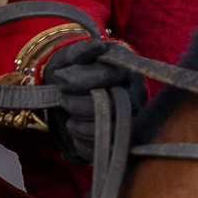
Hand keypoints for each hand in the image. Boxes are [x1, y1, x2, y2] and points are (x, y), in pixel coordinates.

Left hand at [44, 39, 143, 165]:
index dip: (81, 81)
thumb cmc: (74, 72)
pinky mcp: (120, 143)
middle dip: (76, 105)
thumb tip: (98, 46)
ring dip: (78, 127)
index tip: (61, 80)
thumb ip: (83, 52)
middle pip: (107, 107)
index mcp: (126, 71)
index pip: (108, 77)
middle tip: (62, 99)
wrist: (72, 93)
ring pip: (106, 132)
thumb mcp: (73, 57)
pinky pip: (101, 150)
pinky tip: (76, 132)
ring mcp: (131, 122)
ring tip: (69, 118)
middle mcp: (135, 98)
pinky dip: (82, 144)